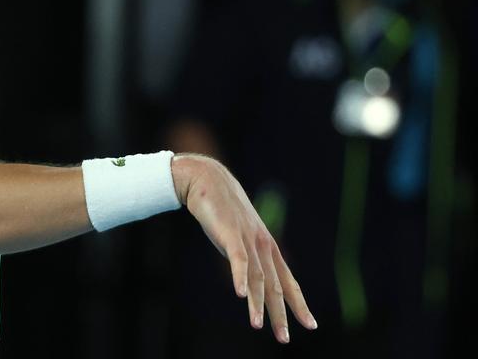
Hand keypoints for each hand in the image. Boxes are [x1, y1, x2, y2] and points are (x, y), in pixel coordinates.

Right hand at [171, 153, 317, 343]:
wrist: (207, 179)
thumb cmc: (221, 210)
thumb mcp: (238, 235)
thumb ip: (245, 255)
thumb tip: (246, 275)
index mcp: (267, 247)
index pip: (288, 280)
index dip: (299, 304)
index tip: (310, 324)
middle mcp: (263, 245)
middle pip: (275, 286)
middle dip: (281, 313)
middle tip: (285, 338)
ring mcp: (248, 239)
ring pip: (257, 278)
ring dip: (257, 304)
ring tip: (258, 326)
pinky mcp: (230, 234)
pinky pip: (238, 260)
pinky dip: (239, 278)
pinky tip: (239, 295)